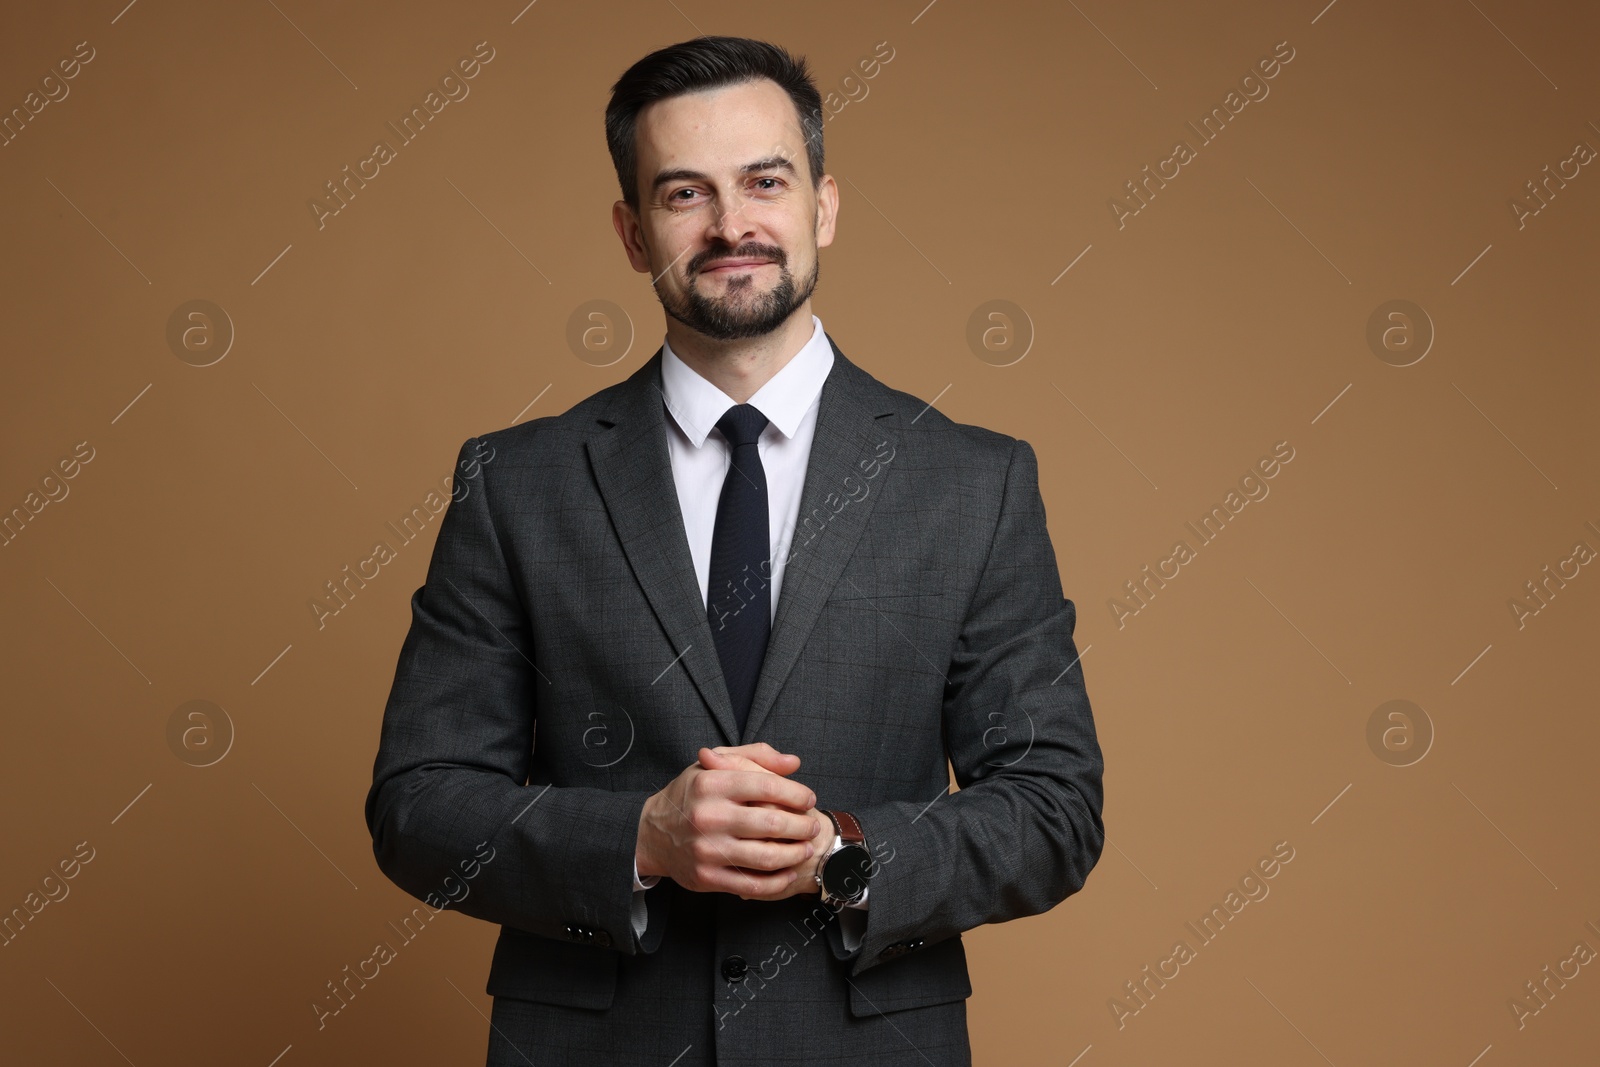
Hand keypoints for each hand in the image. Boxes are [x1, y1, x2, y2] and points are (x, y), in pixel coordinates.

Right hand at [697, 747, 833, 901]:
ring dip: (795, 854)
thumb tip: (793, 763)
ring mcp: (707, 850)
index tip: (808, 799)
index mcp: (712, 783)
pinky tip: (788, 872)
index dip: (796, 794)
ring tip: (805, 848)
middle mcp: (708, 816)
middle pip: (772, 823)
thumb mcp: (714, 766)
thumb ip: (755, 756)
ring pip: (767, 857)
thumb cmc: (691, 795)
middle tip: (812, 826)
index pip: (767, 785)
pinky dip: (778, 881)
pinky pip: (753, 885)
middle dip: (802, 826)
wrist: (652, 834)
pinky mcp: (707, 877)